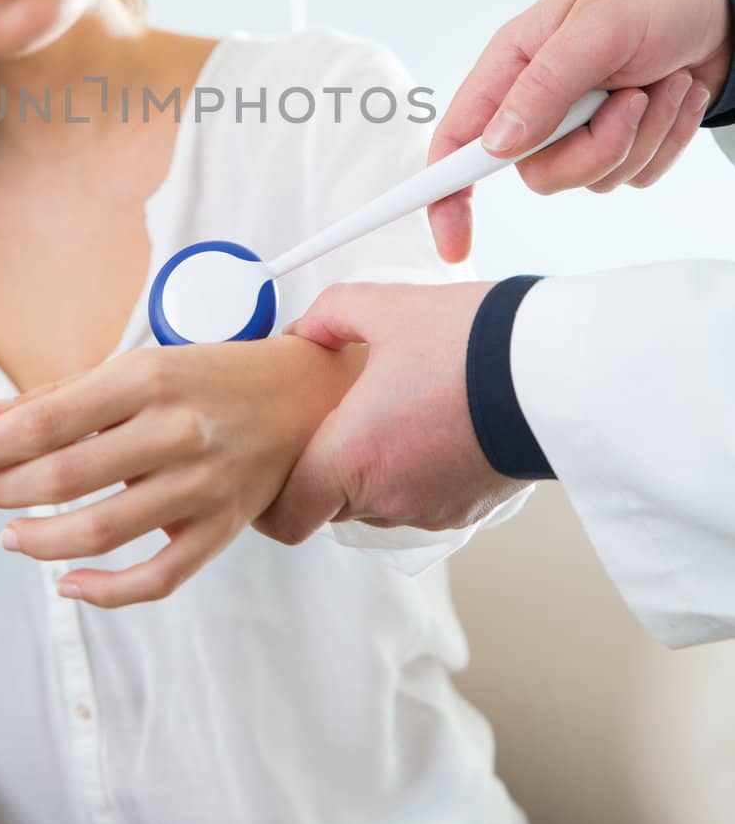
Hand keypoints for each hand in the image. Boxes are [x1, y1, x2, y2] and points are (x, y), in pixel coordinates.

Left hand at [0, 334, 366, 607]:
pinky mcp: (225, 528)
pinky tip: (70, 584)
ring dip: (42, 538)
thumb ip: (59, 395)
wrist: (309, 396)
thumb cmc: (213, 376)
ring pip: (104, 529)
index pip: (46, 418)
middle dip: (2, 488)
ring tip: (11, 533)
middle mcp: (179, 429)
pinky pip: (159, 577)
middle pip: (66, 474)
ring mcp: (206, 484)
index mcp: (151, 376)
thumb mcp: (139, 367)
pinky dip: (108, 591)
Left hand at [253, 280, 529, 545]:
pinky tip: (430, 423)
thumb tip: (304, 330)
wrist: (555, 372)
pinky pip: (420, 499)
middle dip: (325, 467)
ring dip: (373, 469)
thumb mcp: (386, 307)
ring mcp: (431, 509)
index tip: (272, 470)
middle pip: (329, 505)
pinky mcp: (468, 510)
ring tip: (391, 412)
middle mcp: (388, 496)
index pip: (285, 516)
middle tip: (335, 418)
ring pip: (376, 503)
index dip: (269, 500)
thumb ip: (329, 316)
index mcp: (353, 457)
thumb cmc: (472, 343)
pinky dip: (414, 471)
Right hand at [427, 0, 730, 261]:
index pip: (458, 139)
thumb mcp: (596, 27)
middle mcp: (537, 104)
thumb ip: (544, 86)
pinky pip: (636, 176)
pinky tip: (677, 94)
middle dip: (596, 148)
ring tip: (661, 83)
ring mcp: (580, 129)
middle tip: (630, 98)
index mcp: (513, 67)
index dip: (445, 193)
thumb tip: (497, 145)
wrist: (721, 5)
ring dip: (642, 135)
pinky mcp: (622, 145)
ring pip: (594, 179)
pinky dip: (667, 139)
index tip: (453, 240)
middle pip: (539, 173)